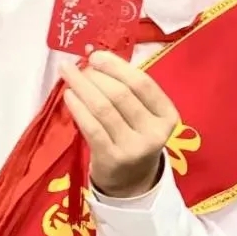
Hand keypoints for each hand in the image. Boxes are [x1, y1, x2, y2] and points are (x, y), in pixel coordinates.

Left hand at [61, 51, 179, 197]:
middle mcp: (155, 132)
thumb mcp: (145, 115)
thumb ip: (129, 90)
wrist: (131, 180)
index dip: (117, 66)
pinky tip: (69, 95)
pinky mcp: (112, 159)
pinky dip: (78, 108)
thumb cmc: (135, 136)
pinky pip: (91, 127)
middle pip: (121, 94)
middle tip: (80, 67)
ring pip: (104, 108)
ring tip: (69, 74)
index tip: (96, 55)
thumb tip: (97, 58)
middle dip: (96, 75)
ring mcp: (133, 148)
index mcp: (167, 116)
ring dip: (83, 86)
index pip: (143, 84)